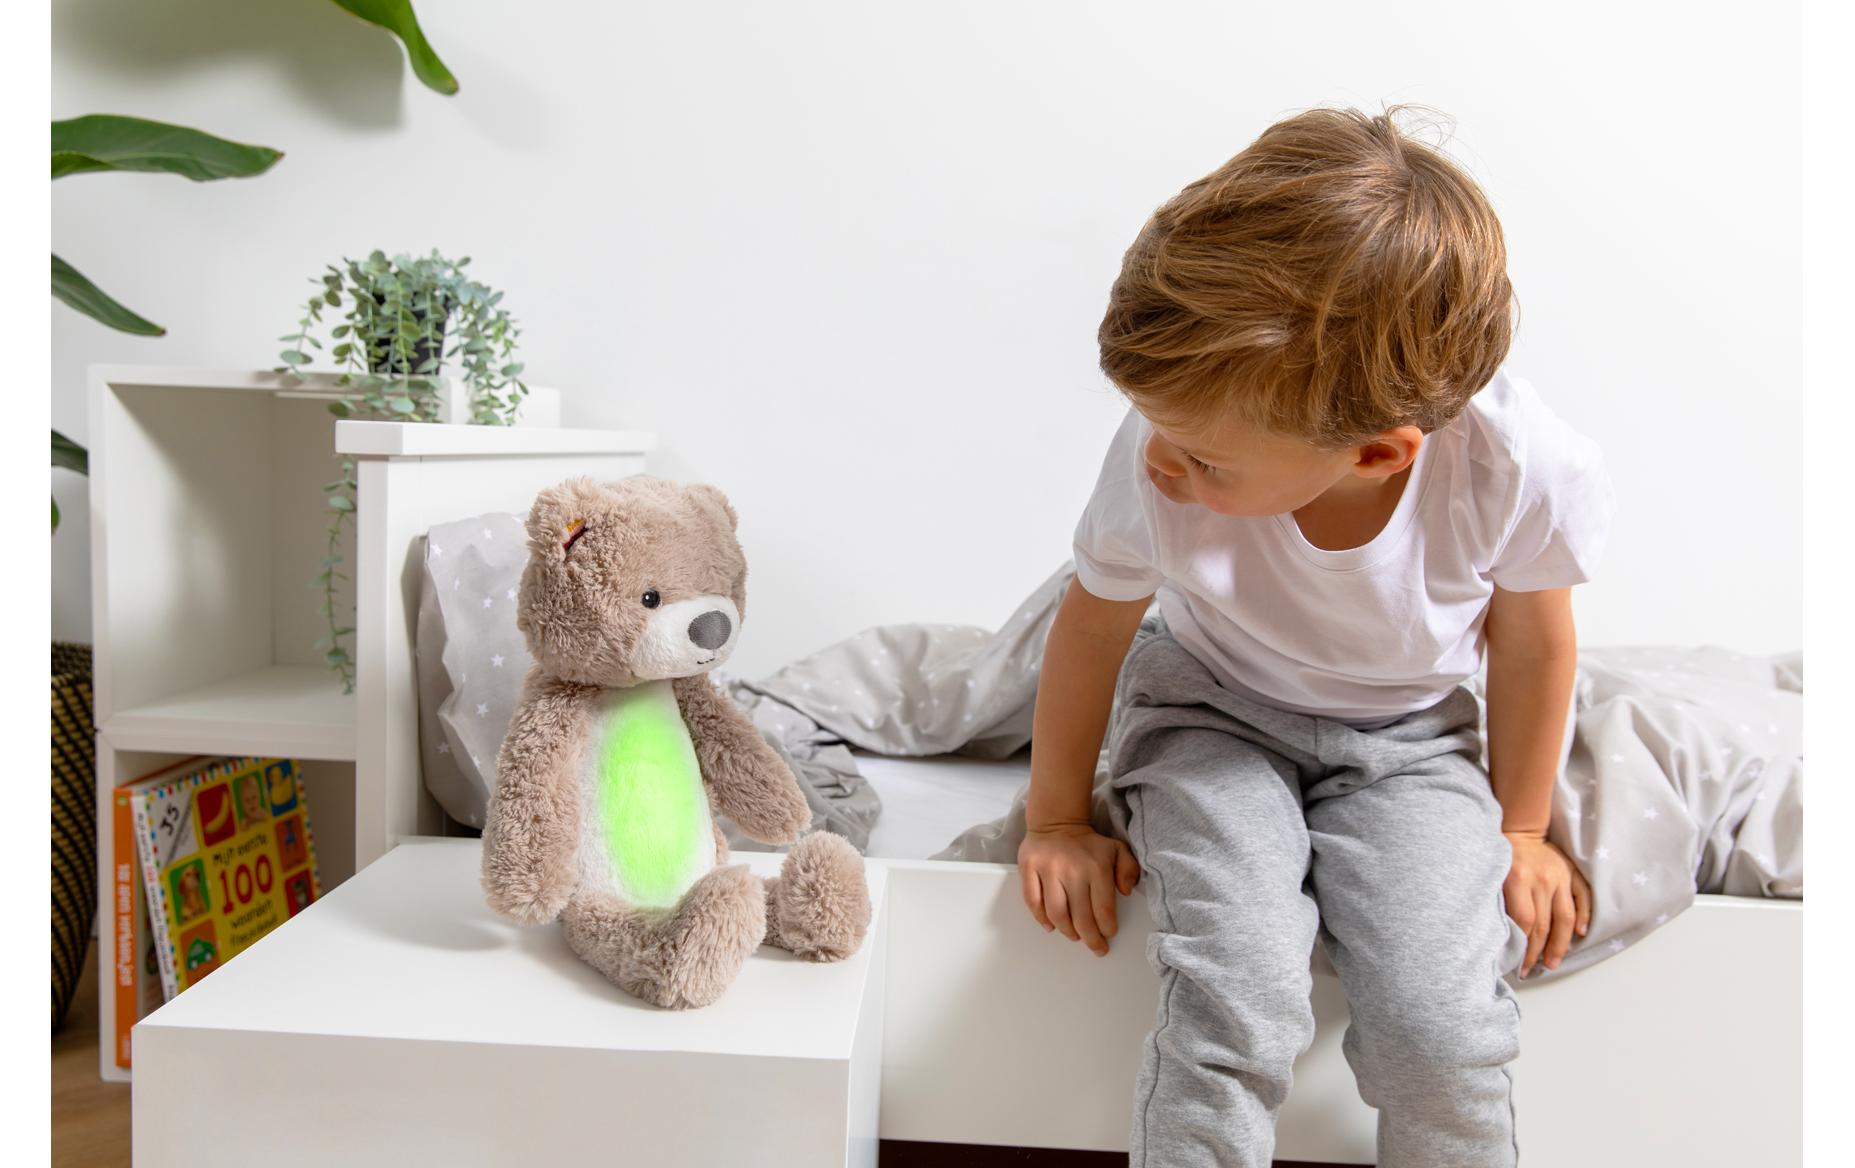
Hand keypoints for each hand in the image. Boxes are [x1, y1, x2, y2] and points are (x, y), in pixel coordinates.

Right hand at [1018, 821, 1140, 955]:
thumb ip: (1128, 869)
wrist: (1056, 820)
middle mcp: (1072, 871)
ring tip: (1074, 936)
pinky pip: (1033, 901)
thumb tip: (1126, 891)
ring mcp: (1048, 870)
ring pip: (1057, 913)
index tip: (1108, 934)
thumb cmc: (1088, 842)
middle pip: (1081, 917)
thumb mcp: (1117, 849)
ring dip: (1067, 931)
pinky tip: (1051, 926)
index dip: (1106, 928)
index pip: (1103, 909)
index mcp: (1096, 867)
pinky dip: (1041, 918)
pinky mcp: (1029, 868)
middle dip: (1090, 938)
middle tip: (1096, 947)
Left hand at [1502, 830, 1591, 975]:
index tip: (1518, 964)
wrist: (1520, 828)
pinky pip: (1583, 898)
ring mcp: (1560, 876)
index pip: (1525, 922)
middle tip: (1532, 970)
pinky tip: (1580, 935)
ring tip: (1553, 963)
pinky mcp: (1572, 872)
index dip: (1523, 947)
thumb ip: (1500, 902)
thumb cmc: (1501, 855)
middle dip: (1539, 952)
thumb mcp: (1494, 876)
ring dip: (1560, 944)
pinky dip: (1584, 916)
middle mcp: (1542, 880)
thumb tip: (1503, 937)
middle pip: (1545, 925)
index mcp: (1518, 879)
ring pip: (1565, 918)